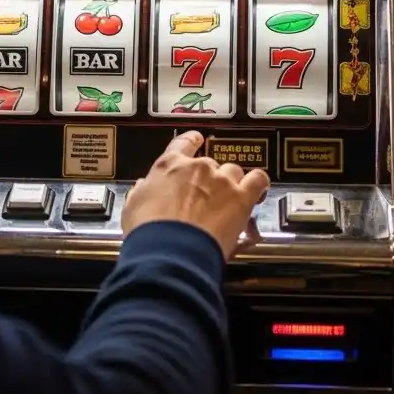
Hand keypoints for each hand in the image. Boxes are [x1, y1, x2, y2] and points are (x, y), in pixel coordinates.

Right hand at [122, 131, 270, 259]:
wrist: (170, 252)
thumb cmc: (150, 232)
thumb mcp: (134, 207)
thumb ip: (142, 193)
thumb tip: (142, 188)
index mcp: (169, 166)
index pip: (183, 144)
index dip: (192, 142)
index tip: (196, 141)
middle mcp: (198, 168)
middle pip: (211, 164)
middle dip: (209, 179)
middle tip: (206, 197)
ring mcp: (222, 181)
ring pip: (234, 172)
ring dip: (232, 184)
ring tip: (229, 201)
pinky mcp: (241, 198)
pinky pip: (258, 180)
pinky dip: (259, 184)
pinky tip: (259, 191)